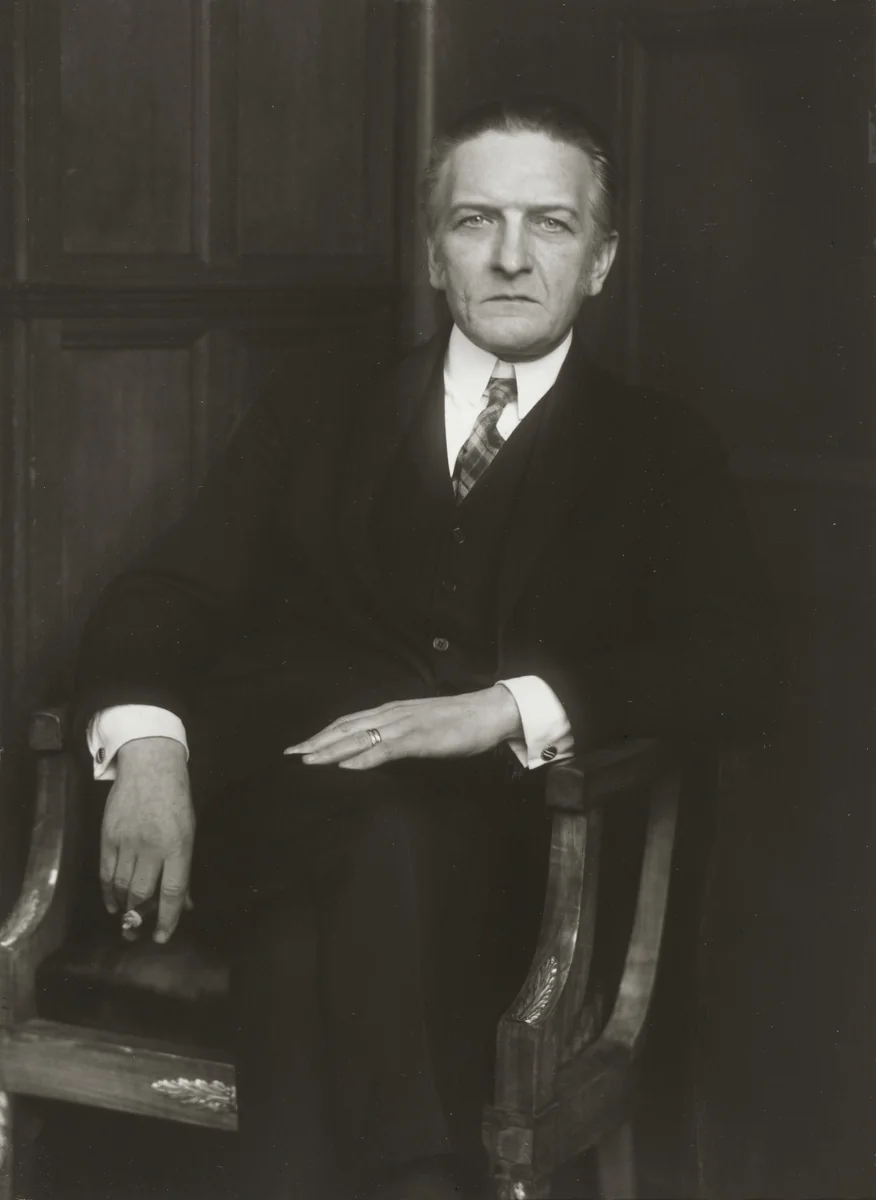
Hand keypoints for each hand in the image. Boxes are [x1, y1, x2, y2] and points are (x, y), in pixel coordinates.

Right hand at [99, 737, 194, 943]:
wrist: (150, 766)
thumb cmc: (175, 800)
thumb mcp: (189, 832)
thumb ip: (184, 869)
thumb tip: (184, 904)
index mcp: (178, 846)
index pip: (173, 892)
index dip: (167, 919)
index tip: (162, 937)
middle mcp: (152, 847)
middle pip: (142, 894)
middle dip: (140, 920)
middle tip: (137, 935)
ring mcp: (127, 841)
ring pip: (122, 886)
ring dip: (124, 908)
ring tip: (126, 922)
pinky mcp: (108, 836)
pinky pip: (106, 872)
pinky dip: (108, 892)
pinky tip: (112, 903)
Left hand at [283, 685, 523, 769]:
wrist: (489, 711)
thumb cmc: (459, 721)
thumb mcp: (421, 725)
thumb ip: (400, 734)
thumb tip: (380, 746)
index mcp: (392, 711)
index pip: (349, 722)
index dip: (323, 734)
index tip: (301, 746)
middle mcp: (392, 714)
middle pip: (346, 728)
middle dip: (317, 742)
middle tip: (290, 754)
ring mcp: (404, 725)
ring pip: (359, 738)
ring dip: (331, 750)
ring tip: (307, 760)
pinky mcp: (418, 738)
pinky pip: (386, 750)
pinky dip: (363, 759)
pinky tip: (346, 767)